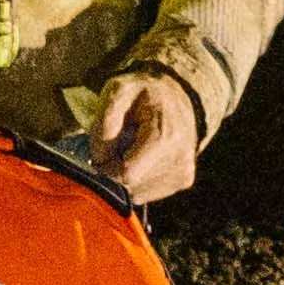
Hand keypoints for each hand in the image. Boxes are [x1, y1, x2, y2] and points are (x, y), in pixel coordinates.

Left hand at [81, 72, 211, 203]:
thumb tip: (100, 158)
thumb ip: (105, 119)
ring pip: (136, 193)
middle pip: (130, 185)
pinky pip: (146, 194)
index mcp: (164, 136)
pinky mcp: (184, 181)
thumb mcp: (118, 90)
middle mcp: (179, 159)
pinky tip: (142, 159)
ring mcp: (184, 173)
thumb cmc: (143, 94)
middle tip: (118, 146)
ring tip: (132, 149)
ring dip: (125, 176)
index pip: (126, 173)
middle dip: (115, 170)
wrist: (177, 96)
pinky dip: (137, 180)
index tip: (104, 149)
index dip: (106, 165)